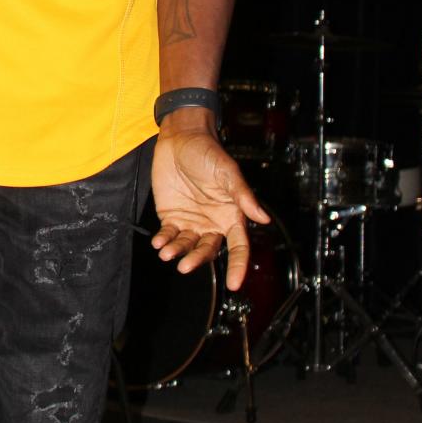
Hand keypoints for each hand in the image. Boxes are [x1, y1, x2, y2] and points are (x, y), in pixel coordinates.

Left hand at [151, 121, 269, 290]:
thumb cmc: (208, 153)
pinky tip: (159, 243)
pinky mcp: (172, 216)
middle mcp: (212, 222)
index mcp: (231, 215)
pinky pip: (169, 235)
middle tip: (185, 266)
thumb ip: (242, 196)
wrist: (180, 139)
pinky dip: (164, 241)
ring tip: (167, 253)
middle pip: (208, 250)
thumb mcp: (227, 172)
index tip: (234, 283)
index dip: (238, 266)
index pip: (238, 247)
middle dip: (197, 260)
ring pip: (187, 246)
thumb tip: (262, 218)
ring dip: (177, 251)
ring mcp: (191, 221)